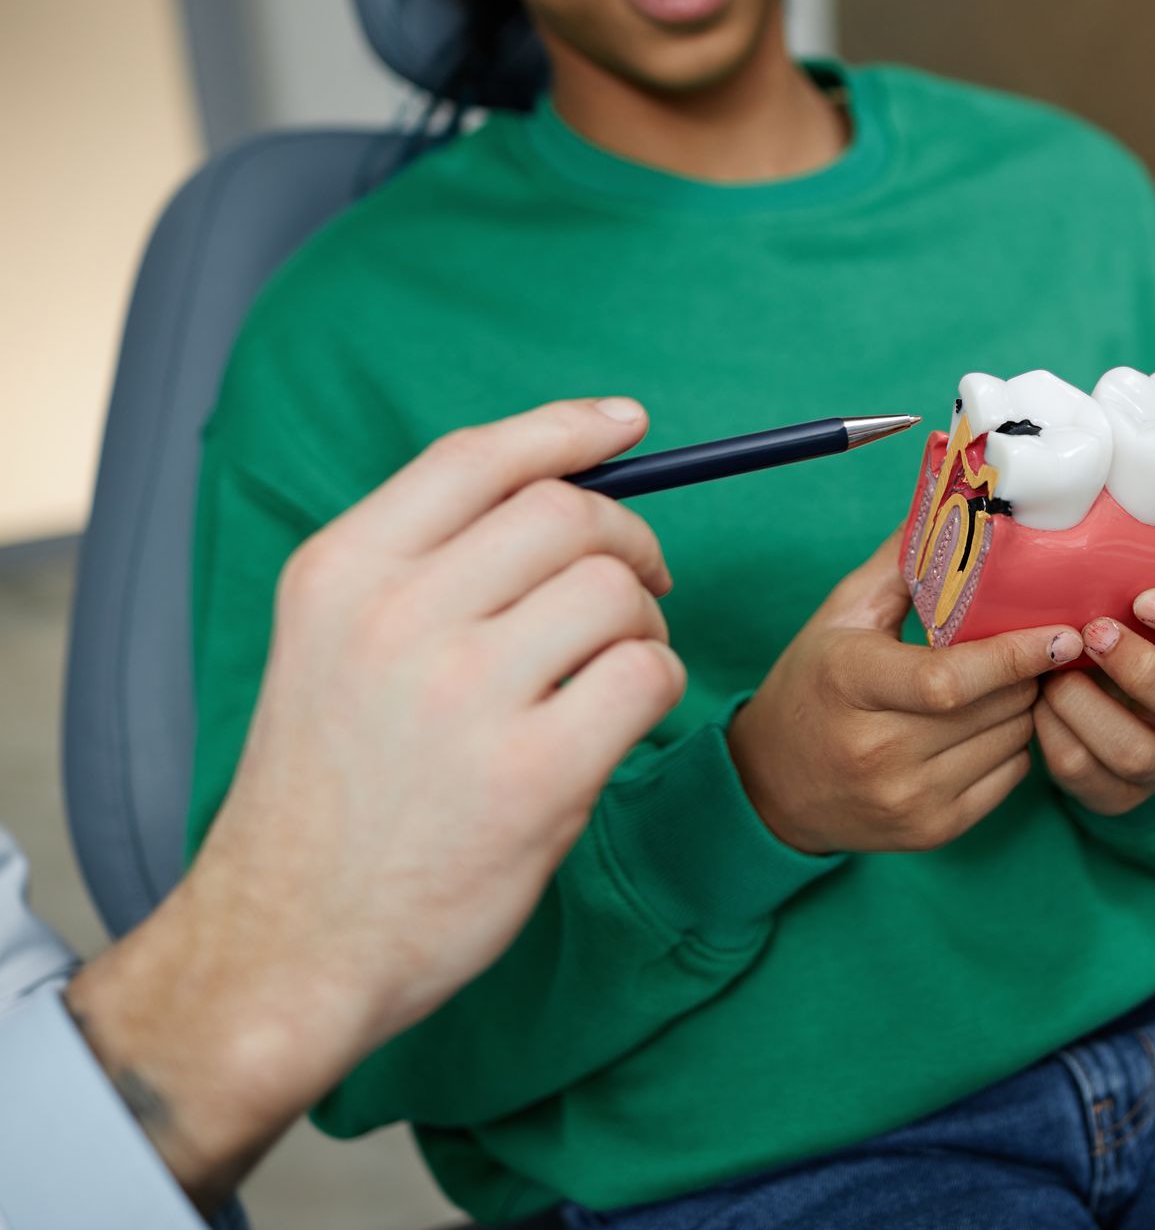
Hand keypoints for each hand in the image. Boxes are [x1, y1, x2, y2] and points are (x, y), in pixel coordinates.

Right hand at [64, 397, 685, 1211]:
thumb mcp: (332, 646)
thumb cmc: (332, 790)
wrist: (290, 940)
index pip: (474, 458)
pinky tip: (618, 724)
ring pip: (616, 592)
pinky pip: (647, 676)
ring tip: (611, 671)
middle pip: (566, 516)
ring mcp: (466, 694)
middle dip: (628, 540)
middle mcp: (396, 618)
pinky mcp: (535, 773)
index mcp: (340, 573)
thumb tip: (568, 489)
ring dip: (641, 623)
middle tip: (640, 583)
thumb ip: (424, 567)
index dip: (566, 430)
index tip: (627, 424)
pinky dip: (655, 688)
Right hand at [728, 528, 1084, 853]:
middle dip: (1030, 672)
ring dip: (1026, 707)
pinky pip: (1009, 780)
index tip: (1063, 634)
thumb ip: (903, 563)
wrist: (772, 787)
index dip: (1016, 656)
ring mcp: (907, 800)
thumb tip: (962, 505)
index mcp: (852, 684)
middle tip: (1041, 644)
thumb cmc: (813, 685)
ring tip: (1012, 682)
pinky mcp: (931, 831)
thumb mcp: (840, 615)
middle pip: (995, 707)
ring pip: (1012, 741)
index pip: (950, 679)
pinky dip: (1014, 746)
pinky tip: (993, 724)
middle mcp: (878, 751)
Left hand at [1034, 588, 1154, 816]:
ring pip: (1137, 752)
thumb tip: (1091, 534)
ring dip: (1083, 704)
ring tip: (1054, 672)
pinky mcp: (1118, 794)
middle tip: (1095, 632)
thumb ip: (1128, 584)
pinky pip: (1083, 769)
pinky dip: (1050, 729)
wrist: (1090, 710)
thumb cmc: (1114, 640)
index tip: (1146, 600)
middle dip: (1144, 671)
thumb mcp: (1131, 611)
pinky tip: (1038, 701)